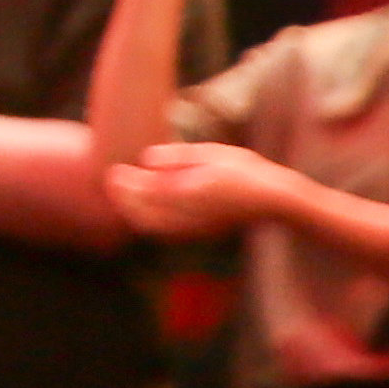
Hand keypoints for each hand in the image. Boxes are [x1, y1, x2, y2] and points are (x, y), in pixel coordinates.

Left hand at [107, 139, 291, 240]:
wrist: (276, 200)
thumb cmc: (246, 171)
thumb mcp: (211, 154)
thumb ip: (176, 158)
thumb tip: (145, 159)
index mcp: (189, 193)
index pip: (144, 192)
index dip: (125, 183)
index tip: (113, 170)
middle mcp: (188, 215)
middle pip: (142, 212)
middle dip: (123, 197)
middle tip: (112, 178)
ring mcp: (194, 228)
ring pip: (150, 225)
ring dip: (131, 210)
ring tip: (122, 192)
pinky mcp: (200, 233)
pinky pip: (164, 231)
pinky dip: (147, 220)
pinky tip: (144, 207)